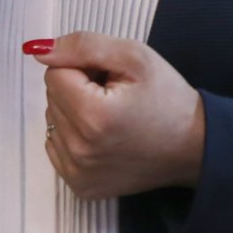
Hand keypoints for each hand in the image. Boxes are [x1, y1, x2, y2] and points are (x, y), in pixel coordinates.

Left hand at [28, 32, 206, 199]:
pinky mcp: (80, 187)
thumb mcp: (133, 56)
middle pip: (52, 97)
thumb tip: (39, 51)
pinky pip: (56, 146)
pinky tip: (104, 136)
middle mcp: (80, 151)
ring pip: (52, 120)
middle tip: (114, 95)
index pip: (54, 73)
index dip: (83, 67)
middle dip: (78, 88)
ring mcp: (78, 174)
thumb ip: (82, 45)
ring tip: (112, 115)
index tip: (110, 78)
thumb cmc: (167, 98)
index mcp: (92, 116)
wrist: (193, 147)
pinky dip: (75, 136)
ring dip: (75, 111)